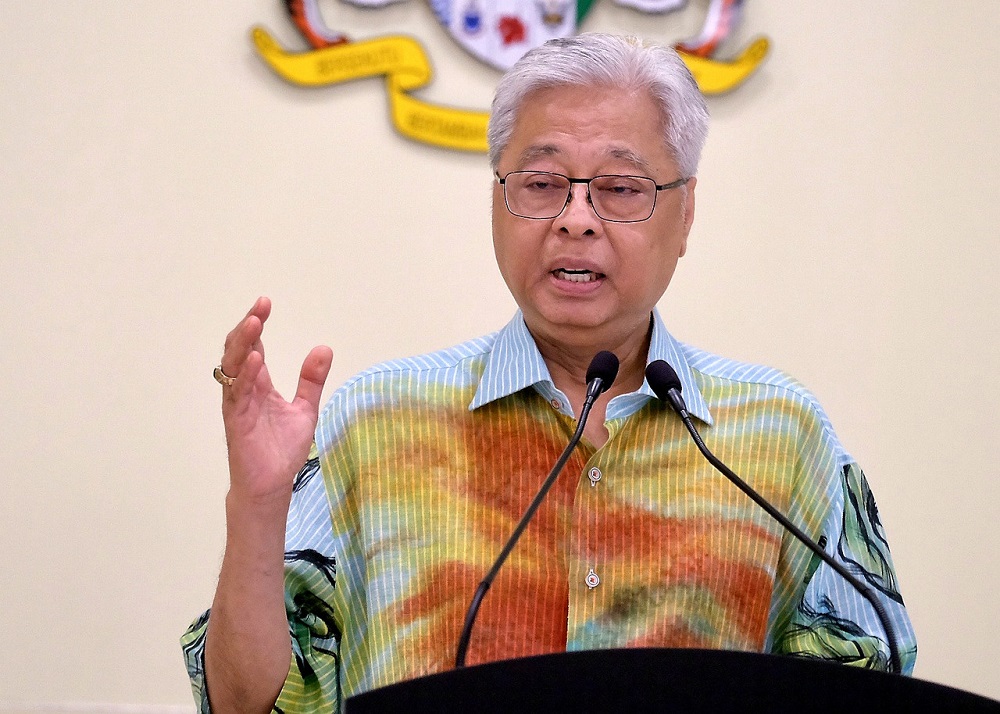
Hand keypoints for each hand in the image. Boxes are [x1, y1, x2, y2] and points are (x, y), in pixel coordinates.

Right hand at [218, 297, 332, 505]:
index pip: (255, 347)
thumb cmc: (281, 450)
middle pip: (238, 350)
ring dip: (242, 345)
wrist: (272, 485)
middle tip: (260, 306)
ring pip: (232, 368)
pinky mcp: (237, 422)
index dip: (257, 325)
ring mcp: (238, 404)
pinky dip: (245, 376)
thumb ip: (312, 380)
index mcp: (259, 384)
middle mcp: (245, 390)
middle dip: (247, 327)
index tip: (265, 303)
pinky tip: (254, 359)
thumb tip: (324, 348)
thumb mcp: (305, 408)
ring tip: (254, 323)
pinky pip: (237, 394)